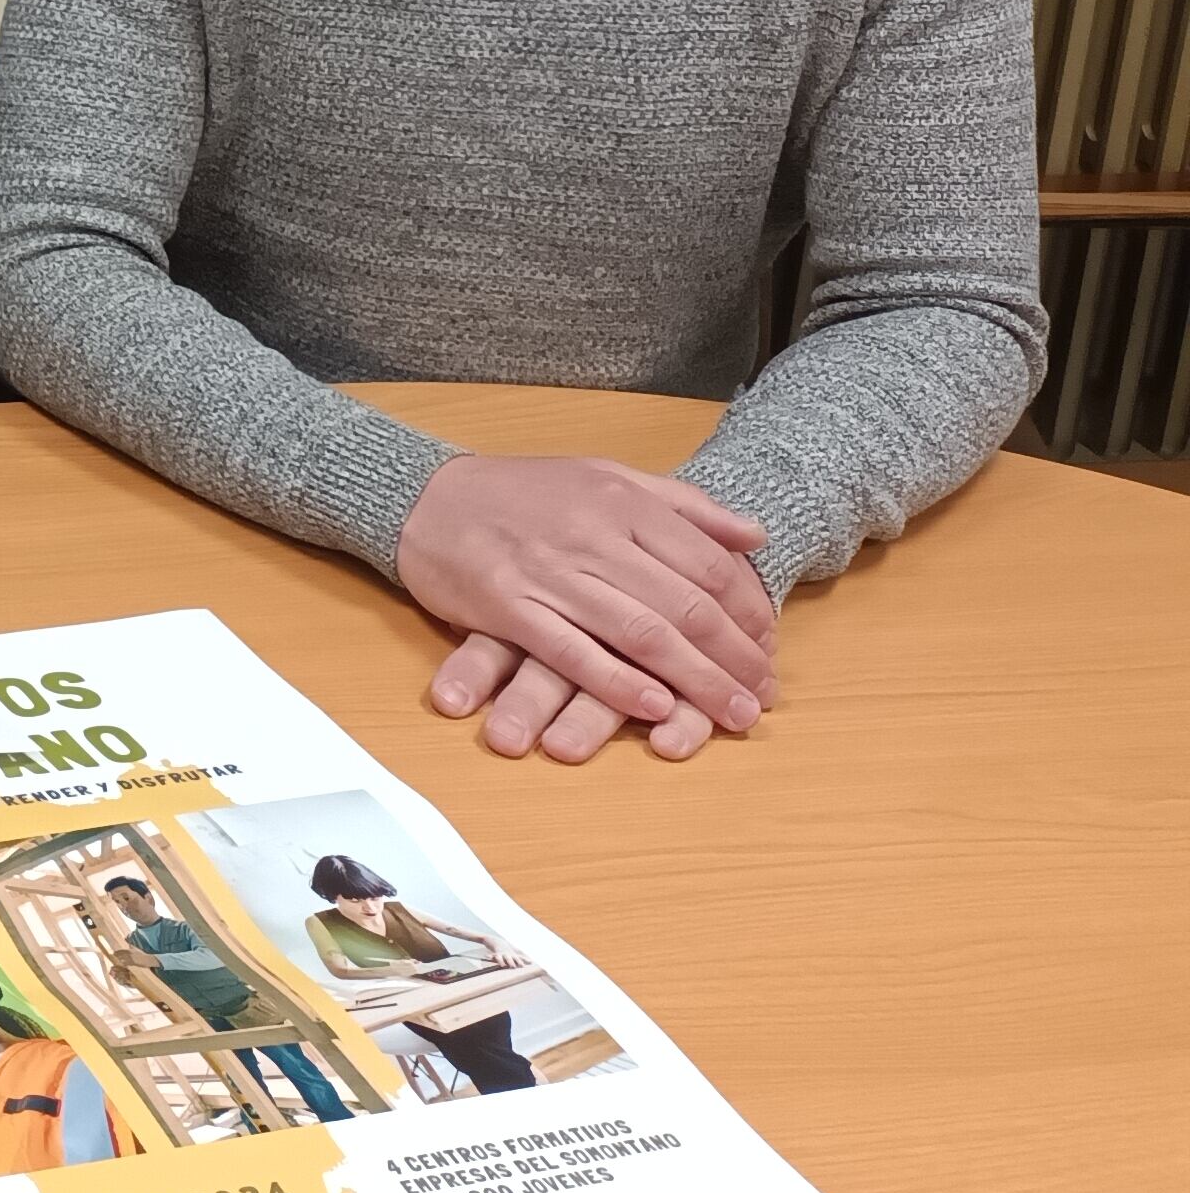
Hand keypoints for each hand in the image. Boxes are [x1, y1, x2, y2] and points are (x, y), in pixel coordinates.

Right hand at [395, 454, 775, 763]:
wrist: (424, 498)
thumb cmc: (520, 493)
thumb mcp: (605, 477)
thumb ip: (682, 505)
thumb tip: (755, 535)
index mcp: (621, 500)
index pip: (707, 563)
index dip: (749, 612)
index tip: (768, 648)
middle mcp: (592, 534)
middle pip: (684, 606)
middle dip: (734, 659)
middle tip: (762, 697)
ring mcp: (549, 572)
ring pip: (640, 633)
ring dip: (694, 682)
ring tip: (731, 716)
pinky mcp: (507, 607)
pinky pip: (572, 652)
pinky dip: (618, 683)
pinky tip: (655, 707)